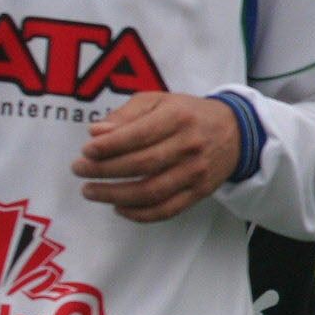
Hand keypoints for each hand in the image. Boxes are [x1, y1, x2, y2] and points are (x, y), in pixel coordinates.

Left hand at [74, 92, 242, 221]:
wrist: (236, 132)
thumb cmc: (188, 113)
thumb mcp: (159, 101)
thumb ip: (126, 114)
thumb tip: (95, 132)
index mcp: (178, 117)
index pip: (138, 135)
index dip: (108, 146)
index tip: (86, 151)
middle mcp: (189, 145)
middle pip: (141, 165)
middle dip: (104, 170)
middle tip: (78, 170)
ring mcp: (196, 172)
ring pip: (151, 191)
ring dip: (115, 195)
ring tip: (90, 191)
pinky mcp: (199, 192)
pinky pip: (166, 210)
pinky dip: (139, 214)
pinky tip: (118, 207)